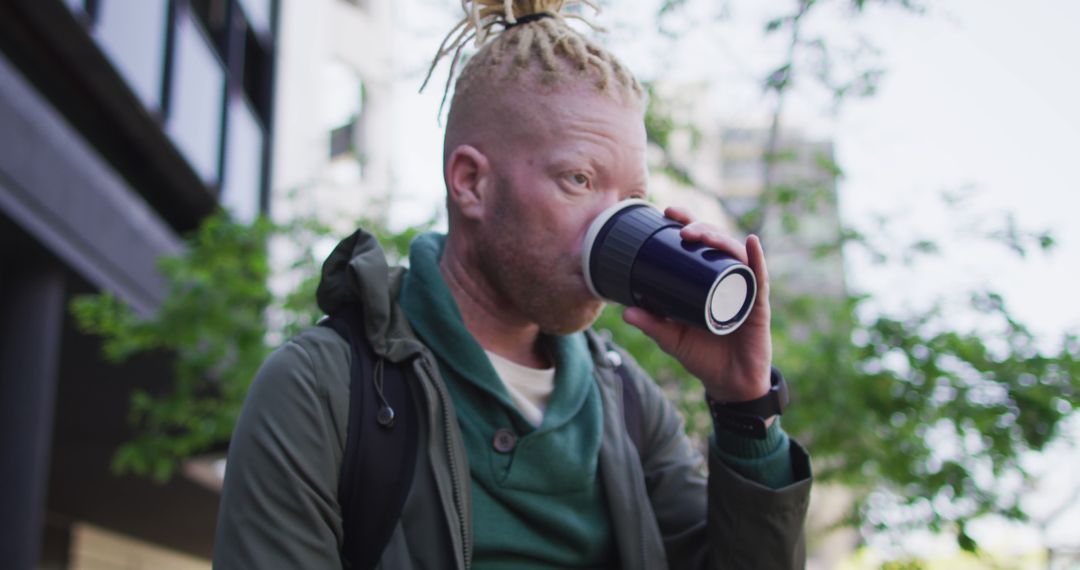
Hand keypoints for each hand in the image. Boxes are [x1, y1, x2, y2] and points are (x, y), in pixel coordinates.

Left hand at [622, 206, 772, 403]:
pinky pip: (759, 279)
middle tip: (678, 221)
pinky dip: (757, 260)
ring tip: (699, 234)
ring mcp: (743, 290)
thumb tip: (625, 311)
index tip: (666, 213)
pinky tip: (751, 243)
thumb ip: (652, 325)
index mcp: (707, 281)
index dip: (686, 225)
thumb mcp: (672, 338)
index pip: (698, 246)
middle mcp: (726, 279)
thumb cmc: (704, 355)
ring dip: (718, 239)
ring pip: (735, 255)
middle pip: (716, 244)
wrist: (729, 384)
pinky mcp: (757, 307)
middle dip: (699, 226)